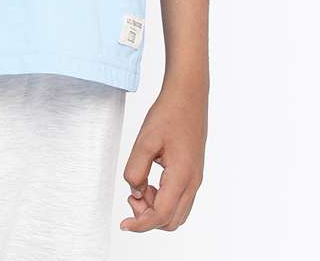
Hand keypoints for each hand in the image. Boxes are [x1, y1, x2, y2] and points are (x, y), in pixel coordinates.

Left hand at [120, 79, 207, 231]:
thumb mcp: (145, 140)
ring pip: (177, 213)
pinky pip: (179, 199)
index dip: (141, 224)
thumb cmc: (168, 114)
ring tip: (140, 186)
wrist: (188, 95)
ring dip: (156, 209)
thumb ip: (136, 170)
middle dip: (148, 217)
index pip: (161, 215)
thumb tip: (136, 191)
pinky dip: (163, 200)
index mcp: (182, 175)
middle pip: (171, 221)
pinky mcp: (193, 172)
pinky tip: (150, 182)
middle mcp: (193, 182)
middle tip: (132, 197)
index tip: (124, 224)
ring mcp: (195, 178)